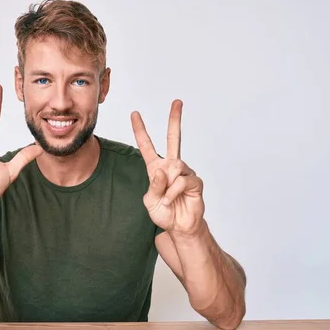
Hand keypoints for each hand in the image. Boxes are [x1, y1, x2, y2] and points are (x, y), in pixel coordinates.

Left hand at [131, 99, 204, 236]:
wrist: (179, 227)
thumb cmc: (164, 213)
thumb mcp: (150, 200)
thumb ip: (154, 185)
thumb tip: (163, 170)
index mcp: (156, 168)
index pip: (146, 146)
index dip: (140, 130)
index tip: (135, 114)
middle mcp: (171, 166)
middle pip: (174, 138)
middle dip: (175, 119)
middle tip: (177, 101)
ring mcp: (184, 172)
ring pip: (175, 167)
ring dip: (168, 187)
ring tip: (168, 199)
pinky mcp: (195, 181)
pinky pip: (182, 181)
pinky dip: (174, 193)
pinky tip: (174, 201)